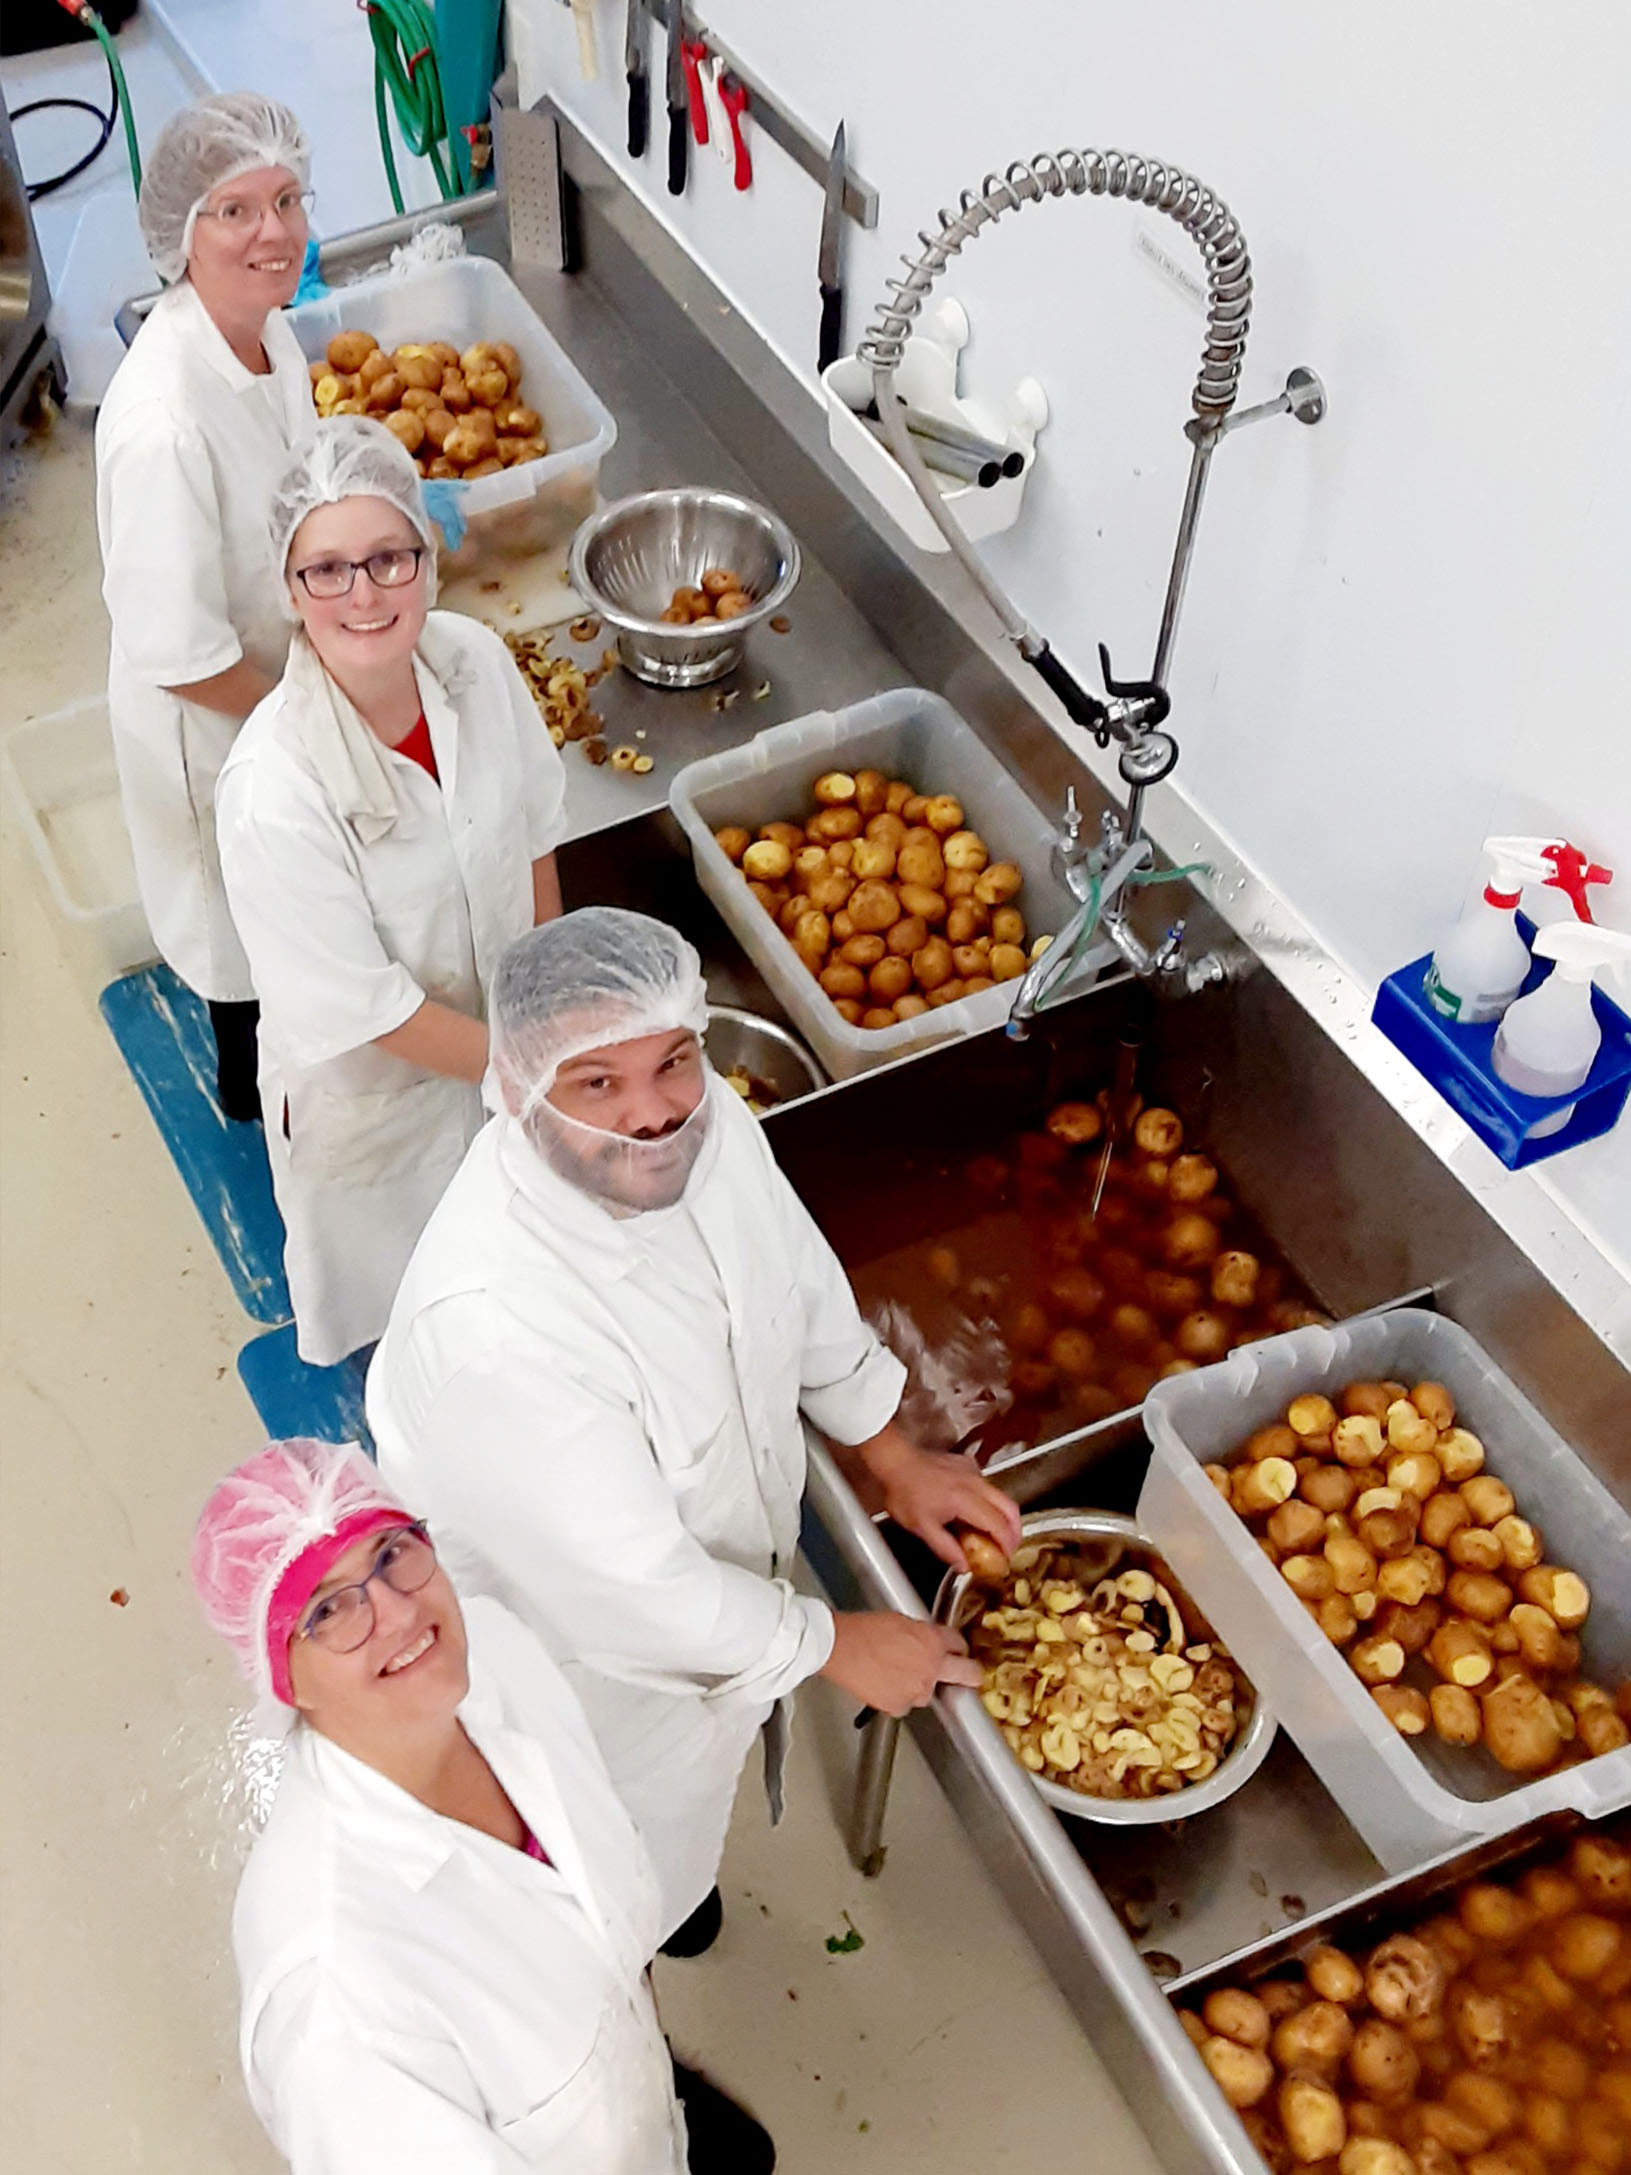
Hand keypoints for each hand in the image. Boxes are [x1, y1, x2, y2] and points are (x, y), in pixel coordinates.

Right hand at [820, 1611, 982, 1717]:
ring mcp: (917, 1690)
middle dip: (970, 1674)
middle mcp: (931, 1667)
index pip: (959, 1644)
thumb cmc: (863, 1630)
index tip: (958, 1651)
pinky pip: (906, 1704)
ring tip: (898, 1675)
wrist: (840, 1647)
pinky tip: (884, 1684)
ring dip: (920, 1686)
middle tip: (970, 1675)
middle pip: (967, 1674)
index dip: (958, 1647)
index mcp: (933, 1641)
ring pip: (929, 1692)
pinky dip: (898, 1697)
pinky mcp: (900, 1706)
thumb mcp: (901, 1621)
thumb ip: (922, 1634)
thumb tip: (927, 1641)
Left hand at [856, 1422, 1022, 1573]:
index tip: (1006, 1556)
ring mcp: (972, 1472)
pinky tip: (979, 1511)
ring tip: (996, 1533)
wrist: (896, 1461)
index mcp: (964, 1501)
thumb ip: (946, 1549)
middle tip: (1010, 1546)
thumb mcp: (921, 1527)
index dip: (1007, 1544)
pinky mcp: (968, 1465)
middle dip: (1015, 1530)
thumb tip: (963, 1565)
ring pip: (1001, 1495)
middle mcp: (973, 1484)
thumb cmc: (903, 1490)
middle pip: (1009, 1508)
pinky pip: (988, 1485)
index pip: (998, 1525)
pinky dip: (992, 1501)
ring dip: (1004, 1516)